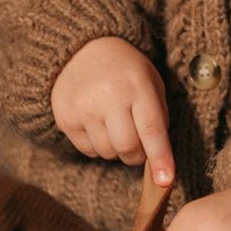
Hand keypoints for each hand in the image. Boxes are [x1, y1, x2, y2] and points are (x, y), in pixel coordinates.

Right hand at [50, 36, 175, 184]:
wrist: (82, 49)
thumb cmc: (126, 70)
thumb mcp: (150, 82)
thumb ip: (158, 117)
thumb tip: (159, 159)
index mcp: (137, 85)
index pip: (151, 130)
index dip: (160, 158)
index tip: (165, 180)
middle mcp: (109, 96)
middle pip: (127, 148)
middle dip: (137, 156)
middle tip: (139, 147)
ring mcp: (84, 108)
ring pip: (107, 153)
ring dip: (116, 150)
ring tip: (116, 126)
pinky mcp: (66, 118)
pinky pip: (88, 151)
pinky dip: (98, 146)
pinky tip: (98, 124)